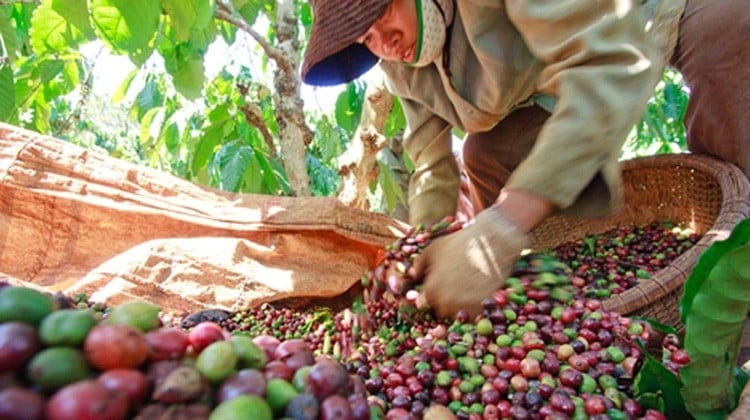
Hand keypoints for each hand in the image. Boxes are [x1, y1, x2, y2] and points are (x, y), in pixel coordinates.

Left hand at [413, 207, 529, 318]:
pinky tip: (476, 295)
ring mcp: (465, 307)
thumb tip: (412, 276)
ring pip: (457, 315)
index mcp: (431, 291)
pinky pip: (473, 317)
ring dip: (458, 307)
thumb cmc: (460, 243)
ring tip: (466, 290)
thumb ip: (418, 265)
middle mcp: (446, 303)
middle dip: (443, 301)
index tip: (434, 289)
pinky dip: (474, 310)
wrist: (492, 242)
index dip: (428, 296)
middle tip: (453, 287)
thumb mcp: (432, 249)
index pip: (423, 304)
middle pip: (440, 311)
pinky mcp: (483, 308)